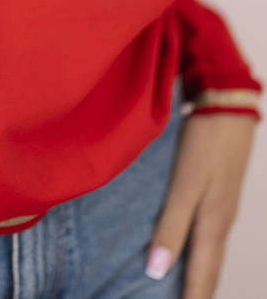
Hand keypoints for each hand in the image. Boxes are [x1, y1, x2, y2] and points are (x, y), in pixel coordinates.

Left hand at [145, 112, 256, 297]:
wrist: (229, 105)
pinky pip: (208, 235)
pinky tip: (187, 250)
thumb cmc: (205, 144)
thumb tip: (156, 271)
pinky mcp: (218, 192)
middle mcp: (221, 221)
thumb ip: (171, 225)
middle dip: (197, 292)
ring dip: (198, 274)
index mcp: (213, 225)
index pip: (202, 278)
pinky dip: (198, 252)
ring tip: (183, 291)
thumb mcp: (185, 185)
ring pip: (210, 253)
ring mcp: (222, 207)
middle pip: (209, 270)